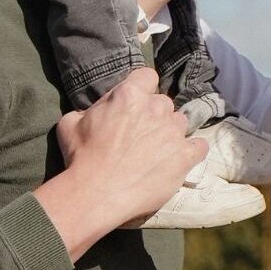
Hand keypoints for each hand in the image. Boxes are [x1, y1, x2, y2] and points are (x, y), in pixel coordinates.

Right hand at [35, 69, 205, 258]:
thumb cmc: (81, 158)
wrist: (96, 193)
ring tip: (156, 152)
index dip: (142, 89)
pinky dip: (192, 151)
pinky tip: (179, 159)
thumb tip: (94, 112)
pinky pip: (199, 146)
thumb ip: (88, 110)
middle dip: (154, 115)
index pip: (147, 76)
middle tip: (140, 135)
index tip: (136, 104)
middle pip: (164, 102)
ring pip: (180, 123)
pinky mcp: (184, 156)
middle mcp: (156, 108)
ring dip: (170, 133)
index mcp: (129, 95)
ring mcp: (173, 132)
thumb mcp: (70, 123)